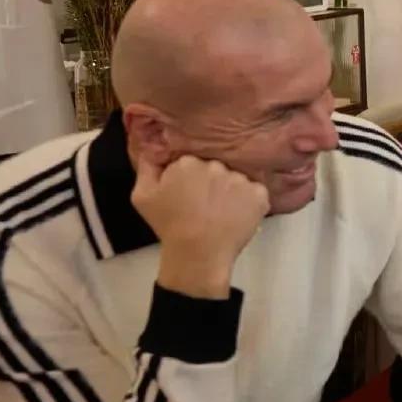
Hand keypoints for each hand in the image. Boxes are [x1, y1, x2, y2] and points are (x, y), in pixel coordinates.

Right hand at [133, 154, 268, 298]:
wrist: (198, 252)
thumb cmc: (168, 226)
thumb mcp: (142, 196)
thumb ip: (146, 168)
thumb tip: (151, 149)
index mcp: (187, 162)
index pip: (191, 162)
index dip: (188, 179)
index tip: (186, 194)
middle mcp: (216, 166)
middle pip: (215, 168)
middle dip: (210, 183)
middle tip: (203, 205)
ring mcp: (240, 179)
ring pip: (236, 180)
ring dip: (230, 192)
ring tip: (219, 213)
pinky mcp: (259, 194)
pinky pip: (255, 192)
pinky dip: (249, 203)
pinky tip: (235, 215)